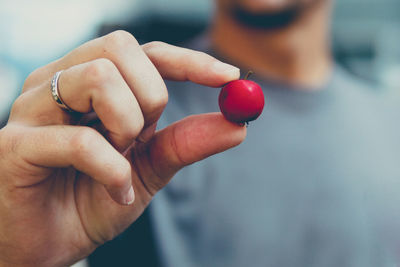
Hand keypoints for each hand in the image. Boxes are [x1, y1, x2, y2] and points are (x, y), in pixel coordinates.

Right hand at [0, 31, 244, 265]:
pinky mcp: (15, 146)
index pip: (144, 51)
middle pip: (120, 48)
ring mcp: (32, 109)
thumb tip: (238, 124)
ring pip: (100, 78)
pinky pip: (82, 141)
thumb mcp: (150, 168)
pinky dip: (113, 171)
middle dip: (151, 97)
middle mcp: (59, 83)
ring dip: (128, 126)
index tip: (229, 77)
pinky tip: (114, 192)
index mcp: (90, 82)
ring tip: (120, 159)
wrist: (49, 246)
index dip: (189, 60)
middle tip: (142, 137)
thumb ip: (187, 142)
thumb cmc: (93, 200)